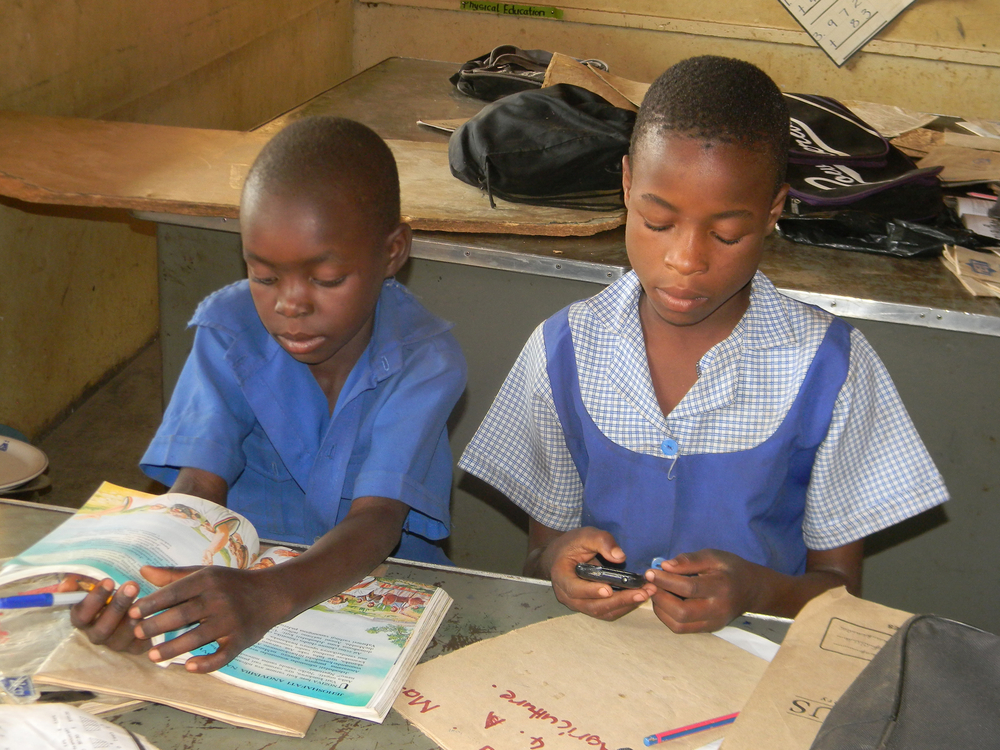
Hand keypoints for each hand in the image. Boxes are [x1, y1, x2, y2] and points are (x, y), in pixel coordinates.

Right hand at [67, 576, 148, 654]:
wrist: (134, 609)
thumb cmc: (109, 595)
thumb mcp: (96, 585)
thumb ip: (81, 582)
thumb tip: (66, 584)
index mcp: (84, 620)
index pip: (80, 616)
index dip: (93, 600)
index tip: (109, 581)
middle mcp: (96, 635)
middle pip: (102, 628)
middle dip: (117, 606)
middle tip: (131, 586)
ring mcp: (115, 644)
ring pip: (120, 637)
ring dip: (132, 616)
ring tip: (145, 601)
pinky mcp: (134, 649)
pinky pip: (138, 644)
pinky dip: (144, 629)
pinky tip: (150, 615)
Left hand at [128, 565, 288, 672]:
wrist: (272, 593)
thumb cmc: (232, 583)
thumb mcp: (206, 573)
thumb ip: (173, 575)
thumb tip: (142, 571)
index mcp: (208, 580)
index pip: (174, 592)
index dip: (151, 603)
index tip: (132, 613)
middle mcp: (219, 599)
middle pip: (182, 615)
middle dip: (156, 626)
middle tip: (137, 634)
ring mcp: (231, 621)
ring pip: (197, 638)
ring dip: (172, 648)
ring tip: (151, 656)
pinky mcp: (241, 639)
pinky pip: (222, 655)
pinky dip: (206, 664)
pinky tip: (188, 666)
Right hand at [544, 527, 655, 620]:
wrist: (563, 556)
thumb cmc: (572, 544)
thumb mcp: (585, 536)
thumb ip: (601, 542)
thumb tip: (620, 557)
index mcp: (561, 577)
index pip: (574, 589)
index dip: (591, 591)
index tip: (608, 589)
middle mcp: (568, 596)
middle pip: (593, 606)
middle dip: (619, 600)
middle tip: (642, 592)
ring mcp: (579, 604)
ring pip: (602, 611)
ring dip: (625, 604)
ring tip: (646, 593)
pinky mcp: (591, 606)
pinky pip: (607, 611)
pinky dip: (624, 605)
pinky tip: (639, 595)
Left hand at [646, 549, 762, 632]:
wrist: (750, 589)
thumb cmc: (729, 569)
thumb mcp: (712, 556)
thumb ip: (689, 560)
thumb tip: (665, 566)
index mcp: (720, 587)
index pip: (689, 588)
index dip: (666, 581)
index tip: (650, 573)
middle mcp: (717, 609)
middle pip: (682, 611)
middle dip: (660, 597)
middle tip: (650, 584)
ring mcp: (712, 622)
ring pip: (679, 624)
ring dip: (660, 608)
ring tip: (656, 592)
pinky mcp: (707, 629)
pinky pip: (681, 628)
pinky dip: (667, 616)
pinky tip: (664, 602)